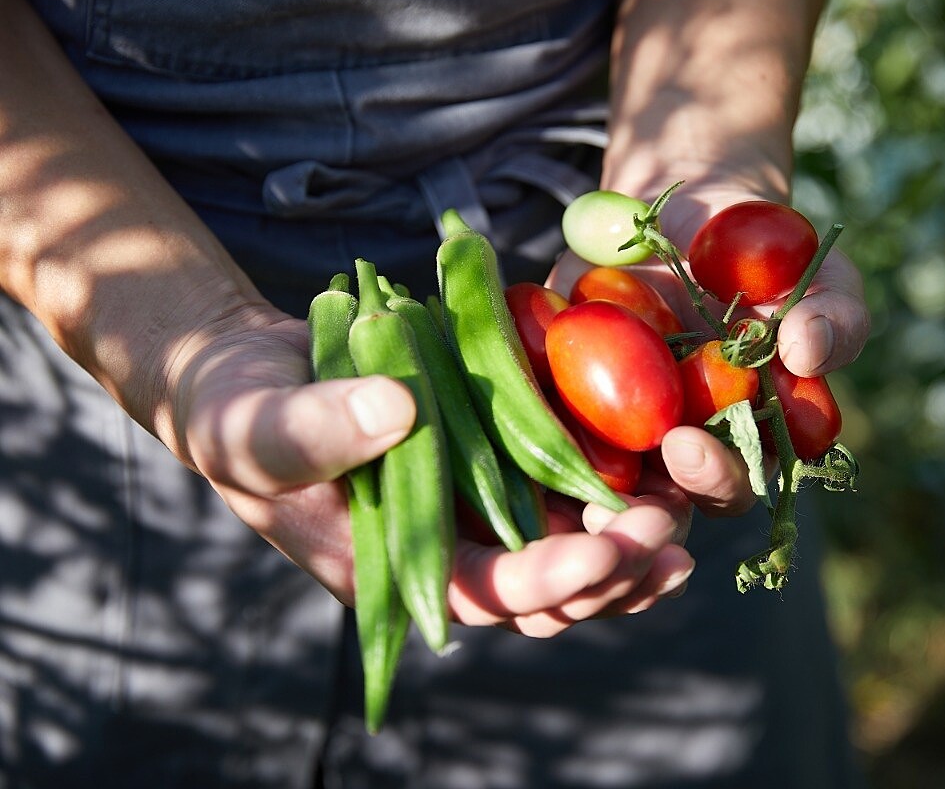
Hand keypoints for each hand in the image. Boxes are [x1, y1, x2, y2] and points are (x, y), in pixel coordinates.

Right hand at [173, 310, 692, 633]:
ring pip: (572, 556)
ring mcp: (479, 508)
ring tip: (684, 523)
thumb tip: (397, 413)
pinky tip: (666, 479)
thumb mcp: (253, 423)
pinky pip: (569, 499)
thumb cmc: (237, 411)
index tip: (604, 548)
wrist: (258, 375)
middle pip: (548, 593)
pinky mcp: (499, 464)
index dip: (547, 580)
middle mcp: (449, 548)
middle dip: (612, 572)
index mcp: (394, 564)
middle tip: (666, 531)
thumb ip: (313, 429)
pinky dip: (619, 497)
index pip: (483, 592)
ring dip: (632, 550)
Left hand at [546, 185, 870, 516]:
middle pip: (651, 498)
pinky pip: (532, 409)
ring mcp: (609, 419)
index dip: (709, 478)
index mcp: (738, 443)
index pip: (727, 486)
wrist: (700, 206)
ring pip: (585, 470)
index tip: (687, 444)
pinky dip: (517, 408)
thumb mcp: (820, 278)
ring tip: (542, 454)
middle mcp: (671, 446)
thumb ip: (835, 318)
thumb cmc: (773, 257)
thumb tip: (809, 350)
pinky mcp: (557, 384)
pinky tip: (495, 397)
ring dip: (566, 473)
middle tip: (590, 459)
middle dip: (631, 496)